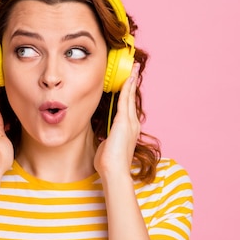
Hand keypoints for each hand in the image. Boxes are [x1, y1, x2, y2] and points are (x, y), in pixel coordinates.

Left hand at [94, 63, 140, 177]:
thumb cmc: (109, 163)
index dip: (128, 93)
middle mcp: (132, 124)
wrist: (114, 172)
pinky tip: (127, 78)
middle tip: (134, 68)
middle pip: (132, 98)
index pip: (128, 107)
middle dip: (132, 82)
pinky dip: (126, 88)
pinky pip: (125, 100)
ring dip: (131, 81)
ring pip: (130, 96)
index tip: (128, 81)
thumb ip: (107, 138)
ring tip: (133, 68)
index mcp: (128, 130)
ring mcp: (130, 123)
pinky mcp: (124, 122)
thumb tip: (104, 138)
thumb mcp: (107, 146)